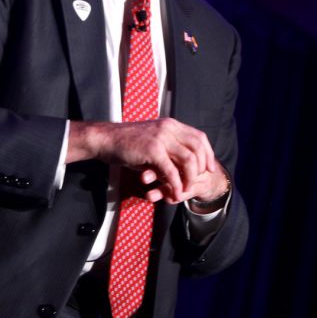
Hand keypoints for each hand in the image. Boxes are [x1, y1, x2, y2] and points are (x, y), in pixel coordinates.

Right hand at [68, 118, 223, 203]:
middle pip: (198, 147)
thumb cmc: (127, 143)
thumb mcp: (152, 143)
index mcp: (171, 124)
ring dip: (190, 178)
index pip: (199, 137)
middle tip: (201, 180)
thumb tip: (181, 168)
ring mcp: (161, 138)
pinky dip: (176, 184)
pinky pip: (171, 170)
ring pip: (188, 160)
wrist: (106, 140)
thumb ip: (168, 151)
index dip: (208, 153)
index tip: (210, 168)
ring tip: (188, 190)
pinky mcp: (153, 150)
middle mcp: (169, 128)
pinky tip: (176, 193)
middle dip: (203, 166)